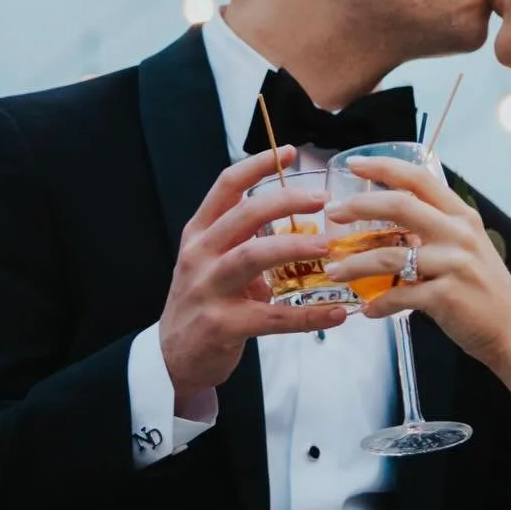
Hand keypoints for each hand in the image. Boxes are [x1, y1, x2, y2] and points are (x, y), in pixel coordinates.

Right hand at [158, 147, 346, 394]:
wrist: (173, 357)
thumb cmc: (204, 304)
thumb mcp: (214, 263)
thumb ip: (247, 240)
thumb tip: (301, 221)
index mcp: (200, 234)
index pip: (225, 186)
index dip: (256, 164)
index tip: (288, 151)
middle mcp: (201, 255)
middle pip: (243, 215)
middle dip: (285, 201)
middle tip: (322, 198)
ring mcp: (209, 289)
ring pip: (253, 257)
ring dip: (295, 247)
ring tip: (330, 247)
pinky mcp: (222, 325)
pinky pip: (272, 317)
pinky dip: (308, 315)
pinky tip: (336, 312)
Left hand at [324, 156, 510, 367]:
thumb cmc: (486, 292)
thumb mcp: (467, 249)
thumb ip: (436, 232)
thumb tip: (392, 225)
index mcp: (461, 217)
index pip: (419, 179)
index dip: (383, 167)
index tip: (354, 164)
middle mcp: (458, 234)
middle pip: (399, 206)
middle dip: (358, 206)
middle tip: (332, 213)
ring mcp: (452, 264)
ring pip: (389, 255)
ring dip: (354, 264)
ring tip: (334, 271)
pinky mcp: (445, 296)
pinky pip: (398, 296)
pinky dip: (378, 304)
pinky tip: (368, 310)